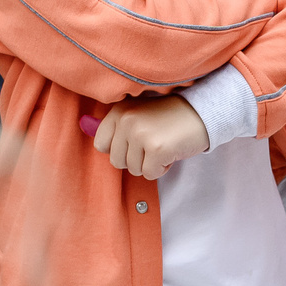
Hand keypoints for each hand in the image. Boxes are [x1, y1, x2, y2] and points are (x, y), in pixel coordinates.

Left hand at [90, 94, 209, 180]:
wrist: (203, 112)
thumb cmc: (169, 116)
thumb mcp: (139, 113)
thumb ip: (112, 123)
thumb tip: (82, 124)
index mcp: (119, 111)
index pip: (101, 145)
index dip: (121, 148)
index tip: (137, 139)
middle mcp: (127, 120)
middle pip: (117, 161)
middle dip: (137, 158)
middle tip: (154, 141)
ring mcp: (141, 134)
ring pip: (133, 170)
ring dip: (150, 163)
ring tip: (164, 144)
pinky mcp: (156, 149)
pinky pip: (150, 175)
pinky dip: (162, 168)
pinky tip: (171, 152)